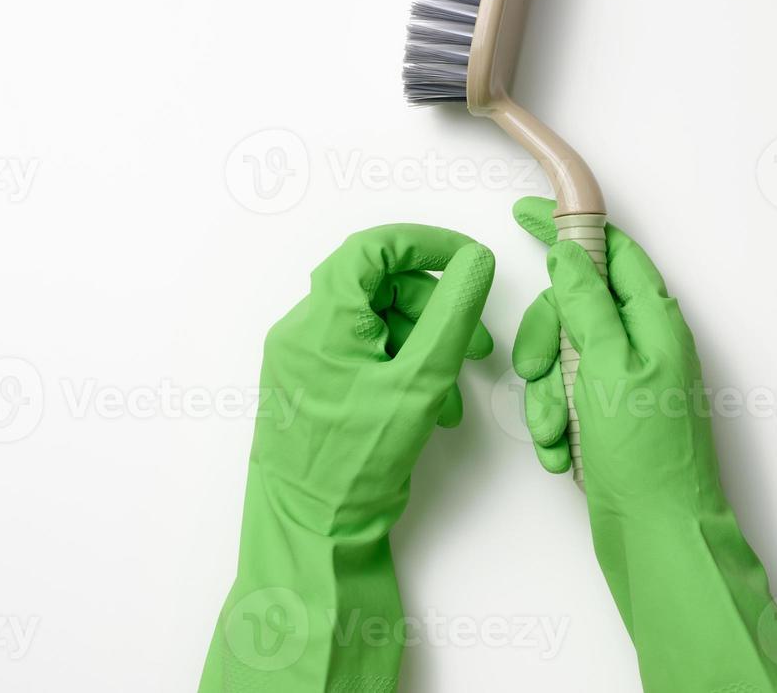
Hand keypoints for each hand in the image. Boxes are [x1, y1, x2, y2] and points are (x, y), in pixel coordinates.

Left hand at [200, 224, 494, 692]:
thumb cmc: (358, 462)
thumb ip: (453, 314)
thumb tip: (474, 261)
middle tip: (474, 340)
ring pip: (373, 323)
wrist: (312, 532)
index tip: (468, 259)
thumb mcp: (421, 381)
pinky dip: (399, 365)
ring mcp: (301, 359)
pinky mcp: (308, 385)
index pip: (373, 248)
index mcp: (321, 320)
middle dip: (433, 307)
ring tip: (454, 386)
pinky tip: (429, 404)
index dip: (425, 244)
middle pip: (377, 287)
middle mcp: (303, 331)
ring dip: (422, 343)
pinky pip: (360, 353)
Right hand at [511, 197, 776, 692]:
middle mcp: (644, 344)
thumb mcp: (607, 367)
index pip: (610, 250)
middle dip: (546, 339)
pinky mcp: (611, 416)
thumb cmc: (645, 458)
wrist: (659, 538)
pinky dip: (557, 421)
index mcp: (655, 321)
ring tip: (558, 431)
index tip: (526, 215)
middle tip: (535, 370)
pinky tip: (564, 452)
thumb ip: (587, 303)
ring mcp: (627, 381)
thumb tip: (569, 252)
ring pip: (564, 355)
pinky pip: (567, 397)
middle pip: (576, 306)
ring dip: (548, 393)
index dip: (568, 230)